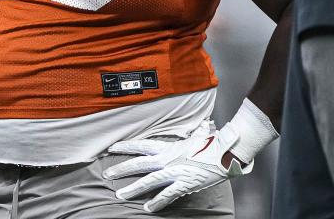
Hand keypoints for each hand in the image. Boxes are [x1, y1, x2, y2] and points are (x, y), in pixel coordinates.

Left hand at [103, 121, 251, 212]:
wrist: (226, 154)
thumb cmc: (213, 144)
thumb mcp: (201, 136)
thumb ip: (198, 132)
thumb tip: (205, 124)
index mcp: (168, 147)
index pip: (142, 145)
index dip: (126, 146)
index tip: (112, 148)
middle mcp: (168, 159)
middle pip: (139, 164)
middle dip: (122, 169)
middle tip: (107, 174)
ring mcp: (174, 172)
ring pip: (148, 181)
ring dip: (133, 188)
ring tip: (120, 194)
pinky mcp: (183, 184)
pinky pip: (167, 195)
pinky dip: (157, 202)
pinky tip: (148, 208)